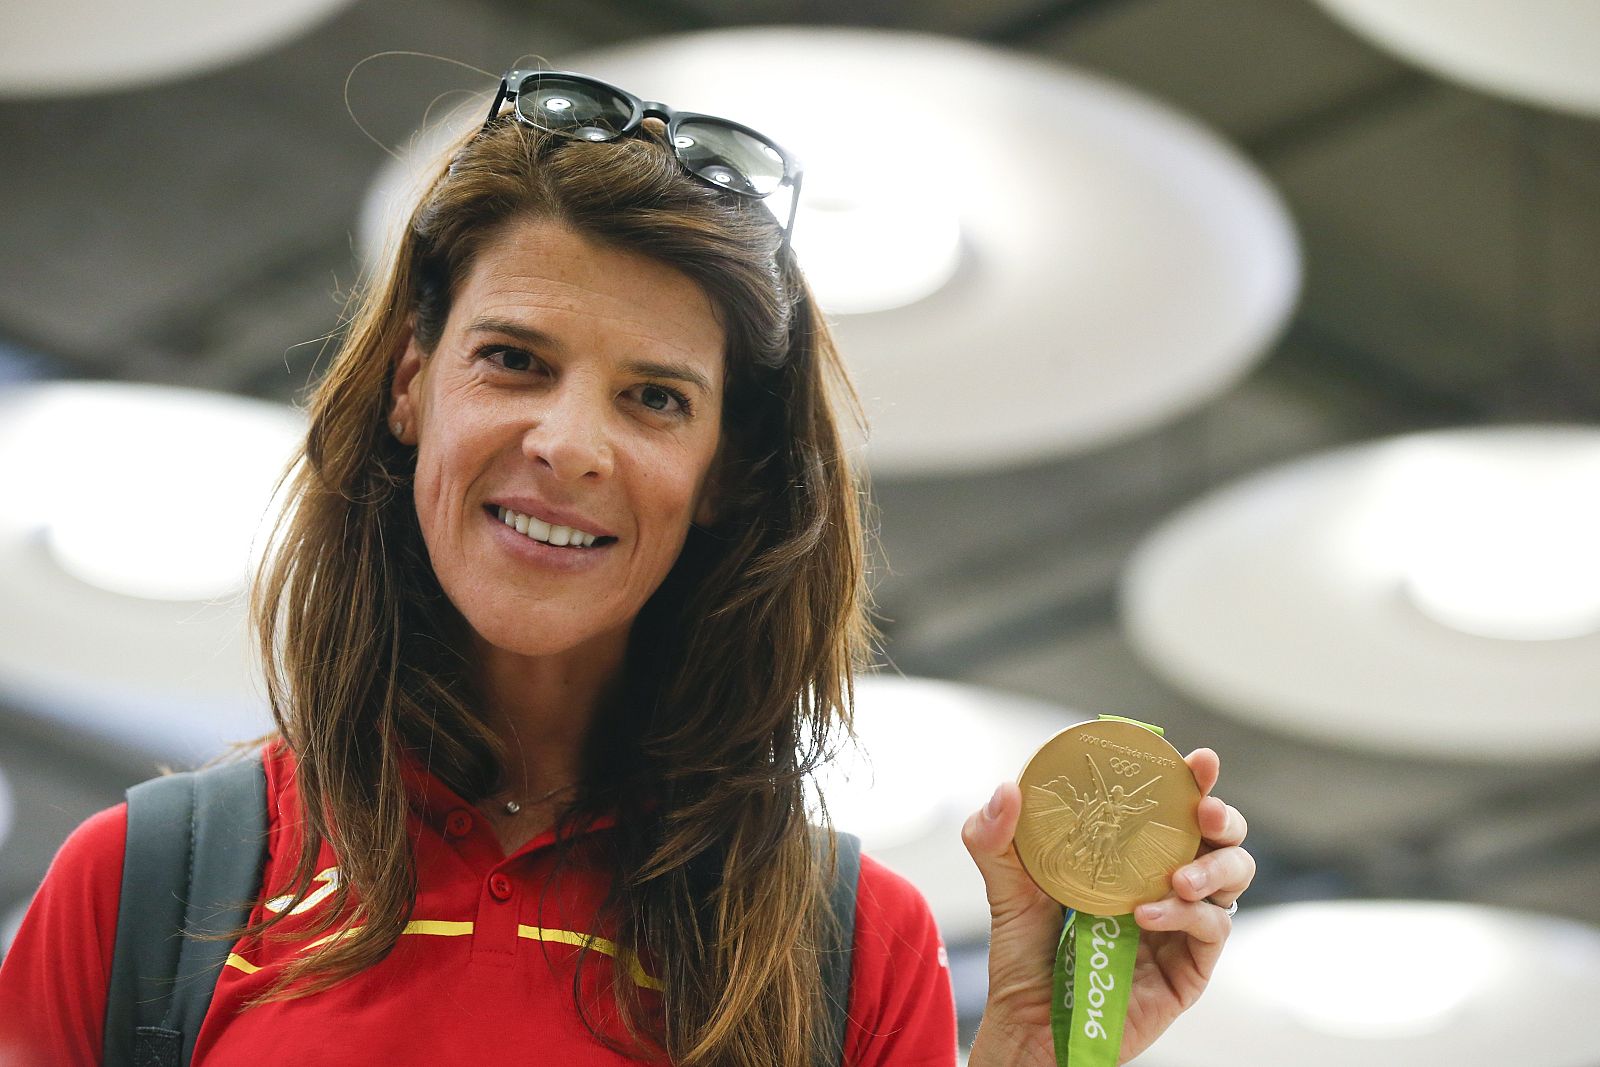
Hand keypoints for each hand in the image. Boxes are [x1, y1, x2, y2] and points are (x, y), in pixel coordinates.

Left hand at [961, 748, 1253, 1065]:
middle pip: (1221, 837)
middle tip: (1205, 812)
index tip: (1197, 760)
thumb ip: (994, 837)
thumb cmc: (1025, 951)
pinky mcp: (1190, 967)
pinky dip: (1189, 914)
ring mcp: (1183, 925)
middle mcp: (1165, 882)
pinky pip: (1213, 929)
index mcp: (1132, 854)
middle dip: (1224, 817)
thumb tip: (1007, 790)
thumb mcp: (1005, 884)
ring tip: (1177, 875)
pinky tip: (1147, 915)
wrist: (1029, 1022)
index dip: (1193, 780)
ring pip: (1234, 878)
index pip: (1174, 807)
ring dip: (1215, 867)